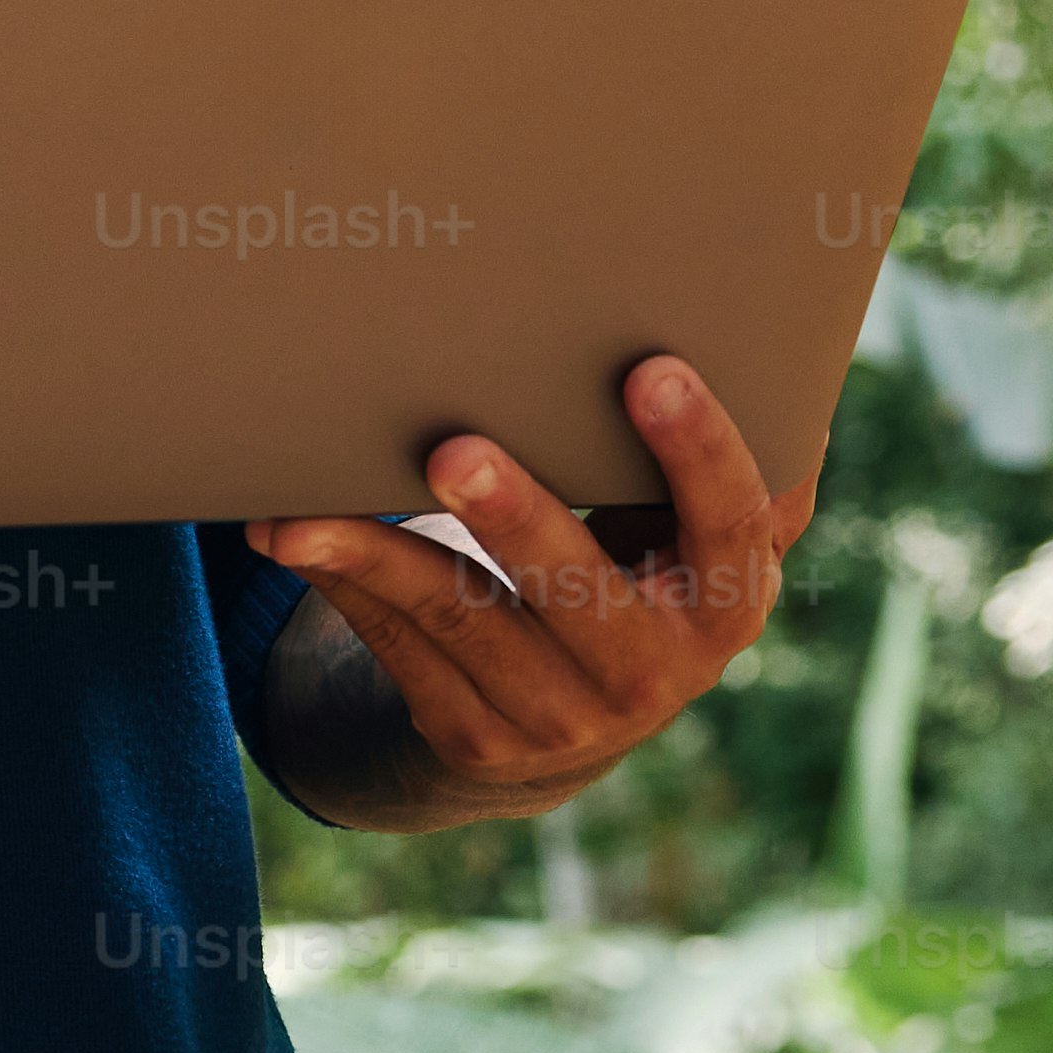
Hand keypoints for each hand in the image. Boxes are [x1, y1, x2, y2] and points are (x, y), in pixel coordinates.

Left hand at [247, 354, 808, 829]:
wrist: (571, 725)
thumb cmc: (636, 572)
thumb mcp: (689, 537)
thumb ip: (712, 465)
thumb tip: (769, 318)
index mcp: (727, 600)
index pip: (732, 527)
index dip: (700, 454)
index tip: (652, 370)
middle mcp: (655, 670)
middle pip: (581, 590)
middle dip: (517, 521)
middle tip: (454, 449)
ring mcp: (561, 714)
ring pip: (461, 620)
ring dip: (379, 556)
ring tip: (305, 504)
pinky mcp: (474, 735)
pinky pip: (397, 645)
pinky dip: (340, 578)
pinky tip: (283, 529)